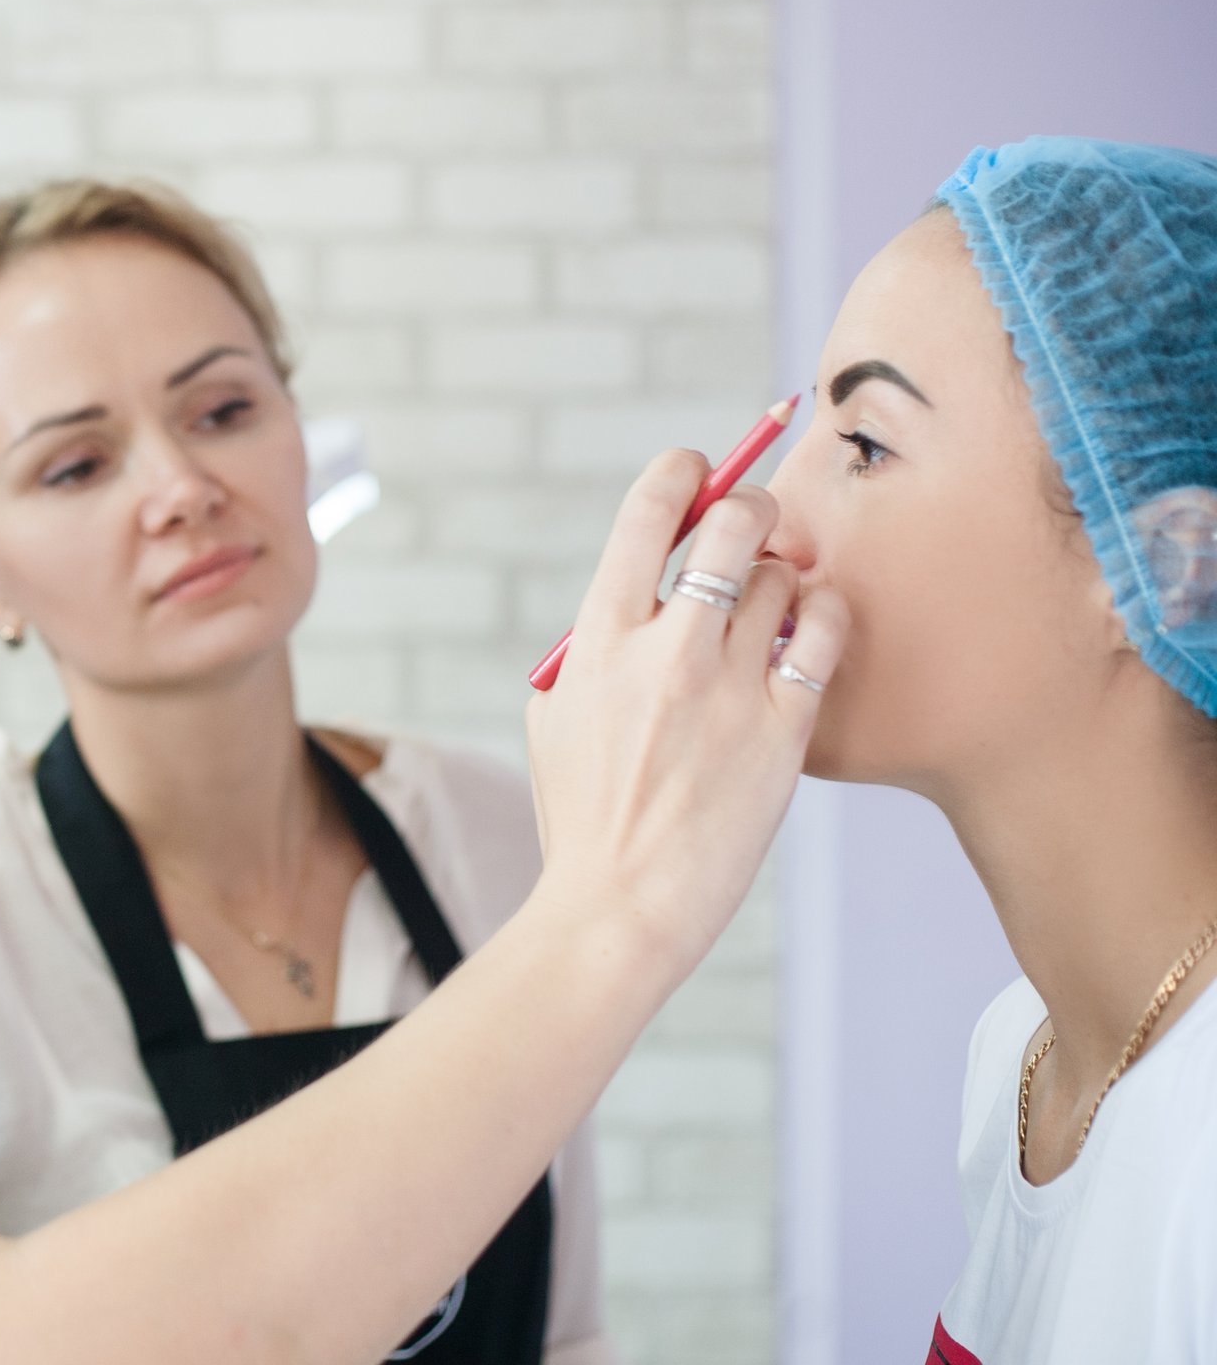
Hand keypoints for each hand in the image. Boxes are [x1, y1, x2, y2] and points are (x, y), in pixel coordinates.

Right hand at [524, 450, 848, 976]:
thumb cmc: (581, 816)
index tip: (696, 472)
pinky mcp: (780, 730)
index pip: (647, 513)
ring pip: (783, 579)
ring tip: (774, 610)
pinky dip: (823, 620)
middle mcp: (664, 650)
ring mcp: (726, 688)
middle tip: (755, 526)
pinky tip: (811, 633)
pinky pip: (823, 636)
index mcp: (599, 639)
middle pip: (732, 525)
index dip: (680, 473)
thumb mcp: (555, 717)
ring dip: (783, 579)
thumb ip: (596, 648)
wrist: (620, 905)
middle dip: (750, 507)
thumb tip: (643, 591)